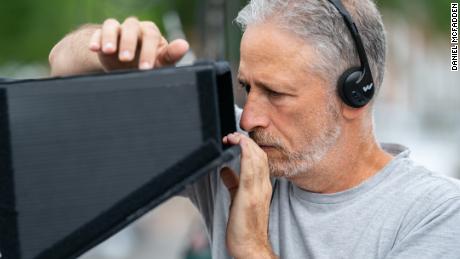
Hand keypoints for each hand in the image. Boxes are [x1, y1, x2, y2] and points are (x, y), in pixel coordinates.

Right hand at [89, 17, 188, 70]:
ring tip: (109, 52)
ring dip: (110, 37)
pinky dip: (96, 39)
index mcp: (151, 33)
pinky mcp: (102, 35)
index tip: (146, 68)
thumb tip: (184, 45)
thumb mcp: (160, 62)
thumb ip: (171, 55)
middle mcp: (135, 28)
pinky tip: (94, 49)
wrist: (126, 68)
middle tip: (126, 60)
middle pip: (131, 28)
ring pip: (112, 25)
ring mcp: (117, 30)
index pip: (151, 36)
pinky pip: (97, 32)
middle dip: (128, 43)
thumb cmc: (148, 64)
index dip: (148, 51)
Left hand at [221, 133, 277, 258]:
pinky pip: (250, 171)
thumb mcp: (239, 199)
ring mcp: (258, 191)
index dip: (249, 145)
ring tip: (234, 136)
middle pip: (260, 155)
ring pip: (257, 159)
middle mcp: (263, 186)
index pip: (259, 158)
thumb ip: (233, 183)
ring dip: (246, 144)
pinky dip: (246, 154)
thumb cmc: (245, 227)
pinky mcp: (249, 197)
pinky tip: (240, 145)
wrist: (250, 248)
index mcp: (261, 186)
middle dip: (247, 140)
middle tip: (232, 135)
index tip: (235, 139)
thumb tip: (224, 170)